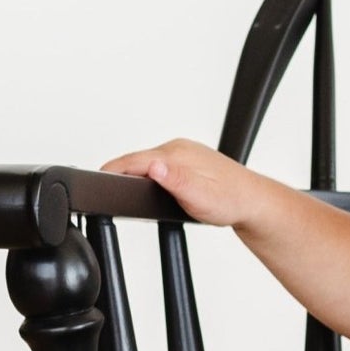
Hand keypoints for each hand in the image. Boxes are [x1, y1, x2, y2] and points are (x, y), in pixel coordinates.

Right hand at [100, 139, 267, 229]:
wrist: (254, 202)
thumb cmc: (232, 202)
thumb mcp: (201, 197)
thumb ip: (176, 182)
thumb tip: (154, 167)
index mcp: (176, 154)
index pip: (133, 160)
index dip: (111, 171)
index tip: (95, 180)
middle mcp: (177, 148)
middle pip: (136, 160)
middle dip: (120, 173)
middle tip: (104, 189)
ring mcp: (182, 153)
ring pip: (147, 161)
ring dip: (135, 174)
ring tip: (122, 188)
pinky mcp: (186, 161)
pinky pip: (159, 165)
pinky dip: (149, 174)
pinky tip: (150, 186)